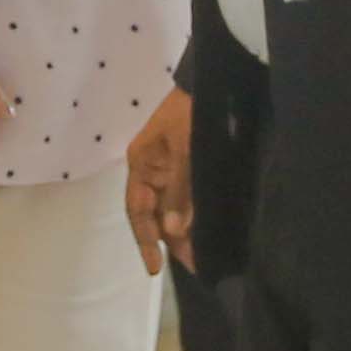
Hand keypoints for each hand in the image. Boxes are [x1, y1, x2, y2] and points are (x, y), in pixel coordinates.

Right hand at [123, 90, 193, 275]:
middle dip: (171, 242)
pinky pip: (188, 198)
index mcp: (141, 164)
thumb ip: (180, 190)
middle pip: (156, 213)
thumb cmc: (191, 112)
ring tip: (203, 257)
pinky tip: (207, 232)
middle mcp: (152, 171)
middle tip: (195, 267)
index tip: (154, 268)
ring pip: (173, 209)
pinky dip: (195, 216)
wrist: (213, 83)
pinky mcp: (191, 168)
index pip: (137, 210)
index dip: (145, 240)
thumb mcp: (185, 149)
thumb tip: (173, 230)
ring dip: (185, 232)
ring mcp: (171, 170)